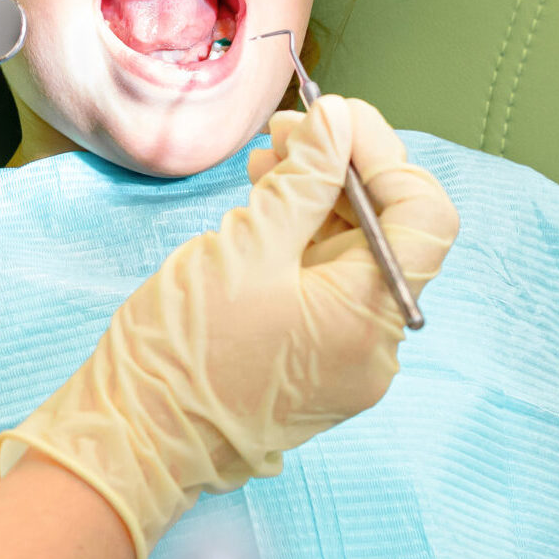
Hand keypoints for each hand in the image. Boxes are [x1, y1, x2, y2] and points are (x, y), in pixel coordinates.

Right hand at [0, 95, 458, 558]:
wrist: (134, 441)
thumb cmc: (184, 351)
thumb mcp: (244, 247)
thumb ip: (302, 179)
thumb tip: (338, 120)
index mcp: (368, 319)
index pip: (424, 216)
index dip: (384, 154)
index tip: (334, 118)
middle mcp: (374, 345)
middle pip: (391, 233)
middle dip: (344, 169)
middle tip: (286, 130)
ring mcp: (344, 357)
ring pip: (353, 255)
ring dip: (317, 198)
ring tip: (263, 162)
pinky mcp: (313, 360)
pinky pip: (326, 285)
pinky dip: (301, 238)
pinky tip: (260, 206)